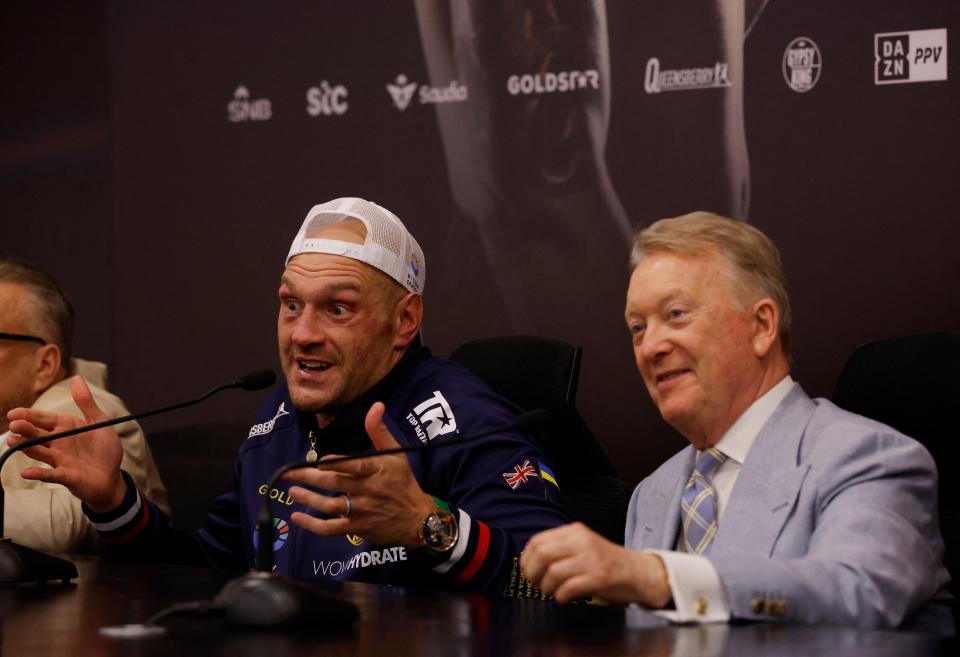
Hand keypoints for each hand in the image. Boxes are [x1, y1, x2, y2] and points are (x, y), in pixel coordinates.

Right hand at [6, 376, 125, 511]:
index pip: (43, 419)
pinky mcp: (66, 476)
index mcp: (65, 427)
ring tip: (13, 441)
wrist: (113, 476)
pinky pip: (51, 474)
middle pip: (38, 434)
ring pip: (40, 452)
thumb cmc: (104, 449)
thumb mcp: (99, 422)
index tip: (13, 413)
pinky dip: (39, 473)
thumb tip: (76, 378)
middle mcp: (58, 443)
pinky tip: (26, 472)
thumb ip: (86, 402)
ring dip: (27, 447)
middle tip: (13, 425)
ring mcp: (60, 460)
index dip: (28, 415)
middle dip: (25, 429)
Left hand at [283, 402, 435, 547]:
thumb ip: (380, 431)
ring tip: (292, 491)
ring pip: (330, 506)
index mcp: (376, 470)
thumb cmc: (404, 482)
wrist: (417, 519)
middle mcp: (367, 490)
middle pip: (334, 483)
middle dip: (309, 477)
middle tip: (287, 473)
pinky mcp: (357, 527)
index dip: (335, 464)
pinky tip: (297, 517)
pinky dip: (313, 525)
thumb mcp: (396, 454)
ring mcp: (361, 511)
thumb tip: (376, 405)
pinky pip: (331, 528)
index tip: (318, 460)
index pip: (354, 465)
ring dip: (309, 499)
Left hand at [520, 522, 671, 606]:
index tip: (527, 571)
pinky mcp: (600, 577)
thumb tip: (528, 560)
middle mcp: (582, 541)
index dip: (526, 560)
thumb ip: (559, 547)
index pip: (538, 541)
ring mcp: (592, 558)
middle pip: (542, 555)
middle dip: (533, 574)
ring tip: (552, 592)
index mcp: (575, 531)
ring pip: (553, 573)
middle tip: (536, 584)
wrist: (637, 571)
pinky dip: (561, 597)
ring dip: (547, 588)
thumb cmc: (605, 562)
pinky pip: (568, 588)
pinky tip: (564, 599)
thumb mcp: (582, 545)